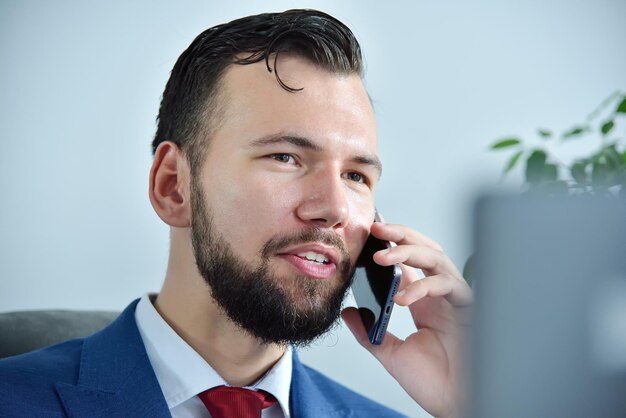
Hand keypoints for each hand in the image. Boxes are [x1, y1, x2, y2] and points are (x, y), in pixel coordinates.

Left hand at [342, 222, 471, 417]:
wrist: (456, 406)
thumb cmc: (434, 383)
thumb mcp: (390, 353)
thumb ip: (369, 332)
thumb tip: (347, 311)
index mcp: (424, 303)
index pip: (408, 264)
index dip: (391, 245)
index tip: (370, 233)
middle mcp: (440, 296)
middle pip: (425, 250)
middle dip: (402, 235)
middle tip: (376, 228)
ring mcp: (455, 300)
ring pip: (437, 259)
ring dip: (409, 252)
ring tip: (383, 256)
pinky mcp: (469, 310)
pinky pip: (448, 285)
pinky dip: (424, 287)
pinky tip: (403, 297)